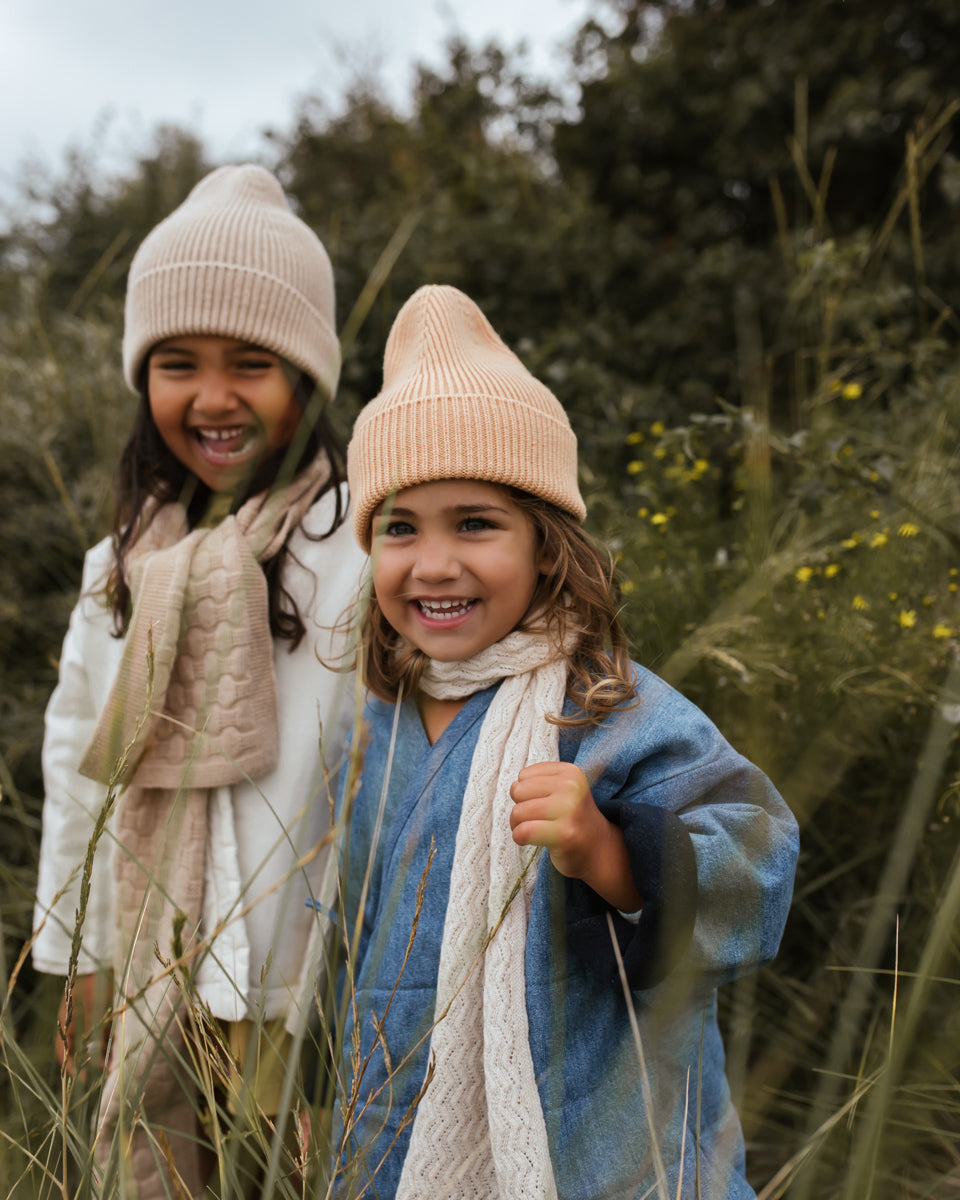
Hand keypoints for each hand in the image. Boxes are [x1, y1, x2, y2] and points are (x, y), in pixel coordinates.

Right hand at [56, 972, 110, 1074]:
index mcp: (67, 1023)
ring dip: (100, 1050)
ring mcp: (83, 1014)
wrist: (99, 959)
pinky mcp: (95, 1007)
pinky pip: (98, 1027)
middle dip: (89, 1061)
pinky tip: (114, 1043)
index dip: (71, 1067)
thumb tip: (96, 1057)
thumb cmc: (95, 984)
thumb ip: (95, 1032)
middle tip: (103, 1071)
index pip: (64, 1051)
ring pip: (90, 1038)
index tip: (82, 1079)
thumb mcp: (95, 1009)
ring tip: (111, 1061)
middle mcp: (73, 1021)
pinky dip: (105, 1037)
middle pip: (78, 1047)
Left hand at [509, 763, 642, 911]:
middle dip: (520, 807)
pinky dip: (519, 837)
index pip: (523, 776)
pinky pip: (523, 832)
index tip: (541, 803)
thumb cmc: (571, 819)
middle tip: (535, 819)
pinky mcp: (563, 834)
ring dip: (518, 825)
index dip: (525, 792)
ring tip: (533, 829)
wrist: (598, 849)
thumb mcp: (563, 790)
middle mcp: (571, 787)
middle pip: (518, 792)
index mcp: (570, 772)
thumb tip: (514, 787)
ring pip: (518, 812)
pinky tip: (530, 840)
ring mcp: (569, 810)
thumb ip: (537, 782)